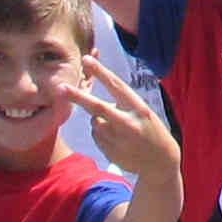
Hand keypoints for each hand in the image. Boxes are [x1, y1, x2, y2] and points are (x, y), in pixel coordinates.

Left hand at [65, 57, 180, 185]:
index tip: (86, 60)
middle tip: (61, 87)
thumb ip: (122, 103)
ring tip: (118, 129)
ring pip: (95, 121)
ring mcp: (117, 139)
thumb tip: (95, 95)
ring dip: (99, 120)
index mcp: (139, 108)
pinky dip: (101, 133)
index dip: (100, 72)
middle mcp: (127, 123)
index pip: (116, 86)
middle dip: (78, 96)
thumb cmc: (150, 129)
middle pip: (97, 107)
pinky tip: (117, 141)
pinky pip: (96, 135)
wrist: (160, 162)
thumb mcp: (143, 112)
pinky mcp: (109, 151)